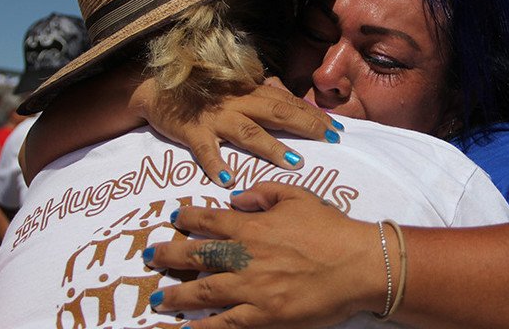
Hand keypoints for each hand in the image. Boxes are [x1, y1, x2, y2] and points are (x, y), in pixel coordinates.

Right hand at [133, 76, 345, 187]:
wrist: (157, 89)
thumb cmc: (201, 91)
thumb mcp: (235, 87)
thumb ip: (261, 91)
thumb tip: (288, 92)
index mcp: (251, 93)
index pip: (289, 103)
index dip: (314, 114)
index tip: (338, 128)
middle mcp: (238, 102)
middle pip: (279, 112)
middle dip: (307, 126)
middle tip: (330, 140)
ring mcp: (216, 117)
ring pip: (249, 132)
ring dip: (272, 147)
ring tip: (294, 163)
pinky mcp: (192, 131)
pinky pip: (205, 149)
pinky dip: (216, 164)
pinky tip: (228, 180)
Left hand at [143, 182, 385, 327]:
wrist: (358, 264)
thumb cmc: (332, 230)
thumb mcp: (299, 197)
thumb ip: (264, 193)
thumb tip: (236, 196)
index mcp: (253, 227)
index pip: (210, 220)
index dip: (188, 219)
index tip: (174, 219)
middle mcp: (245, 257)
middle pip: (196, 256)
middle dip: (169, 255)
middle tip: (150, 257)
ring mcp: (252, 289)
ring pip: (203, 292)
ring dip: (177, 295)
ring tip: (158, 299)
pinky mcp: (264, 316)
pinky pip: (225, 324)